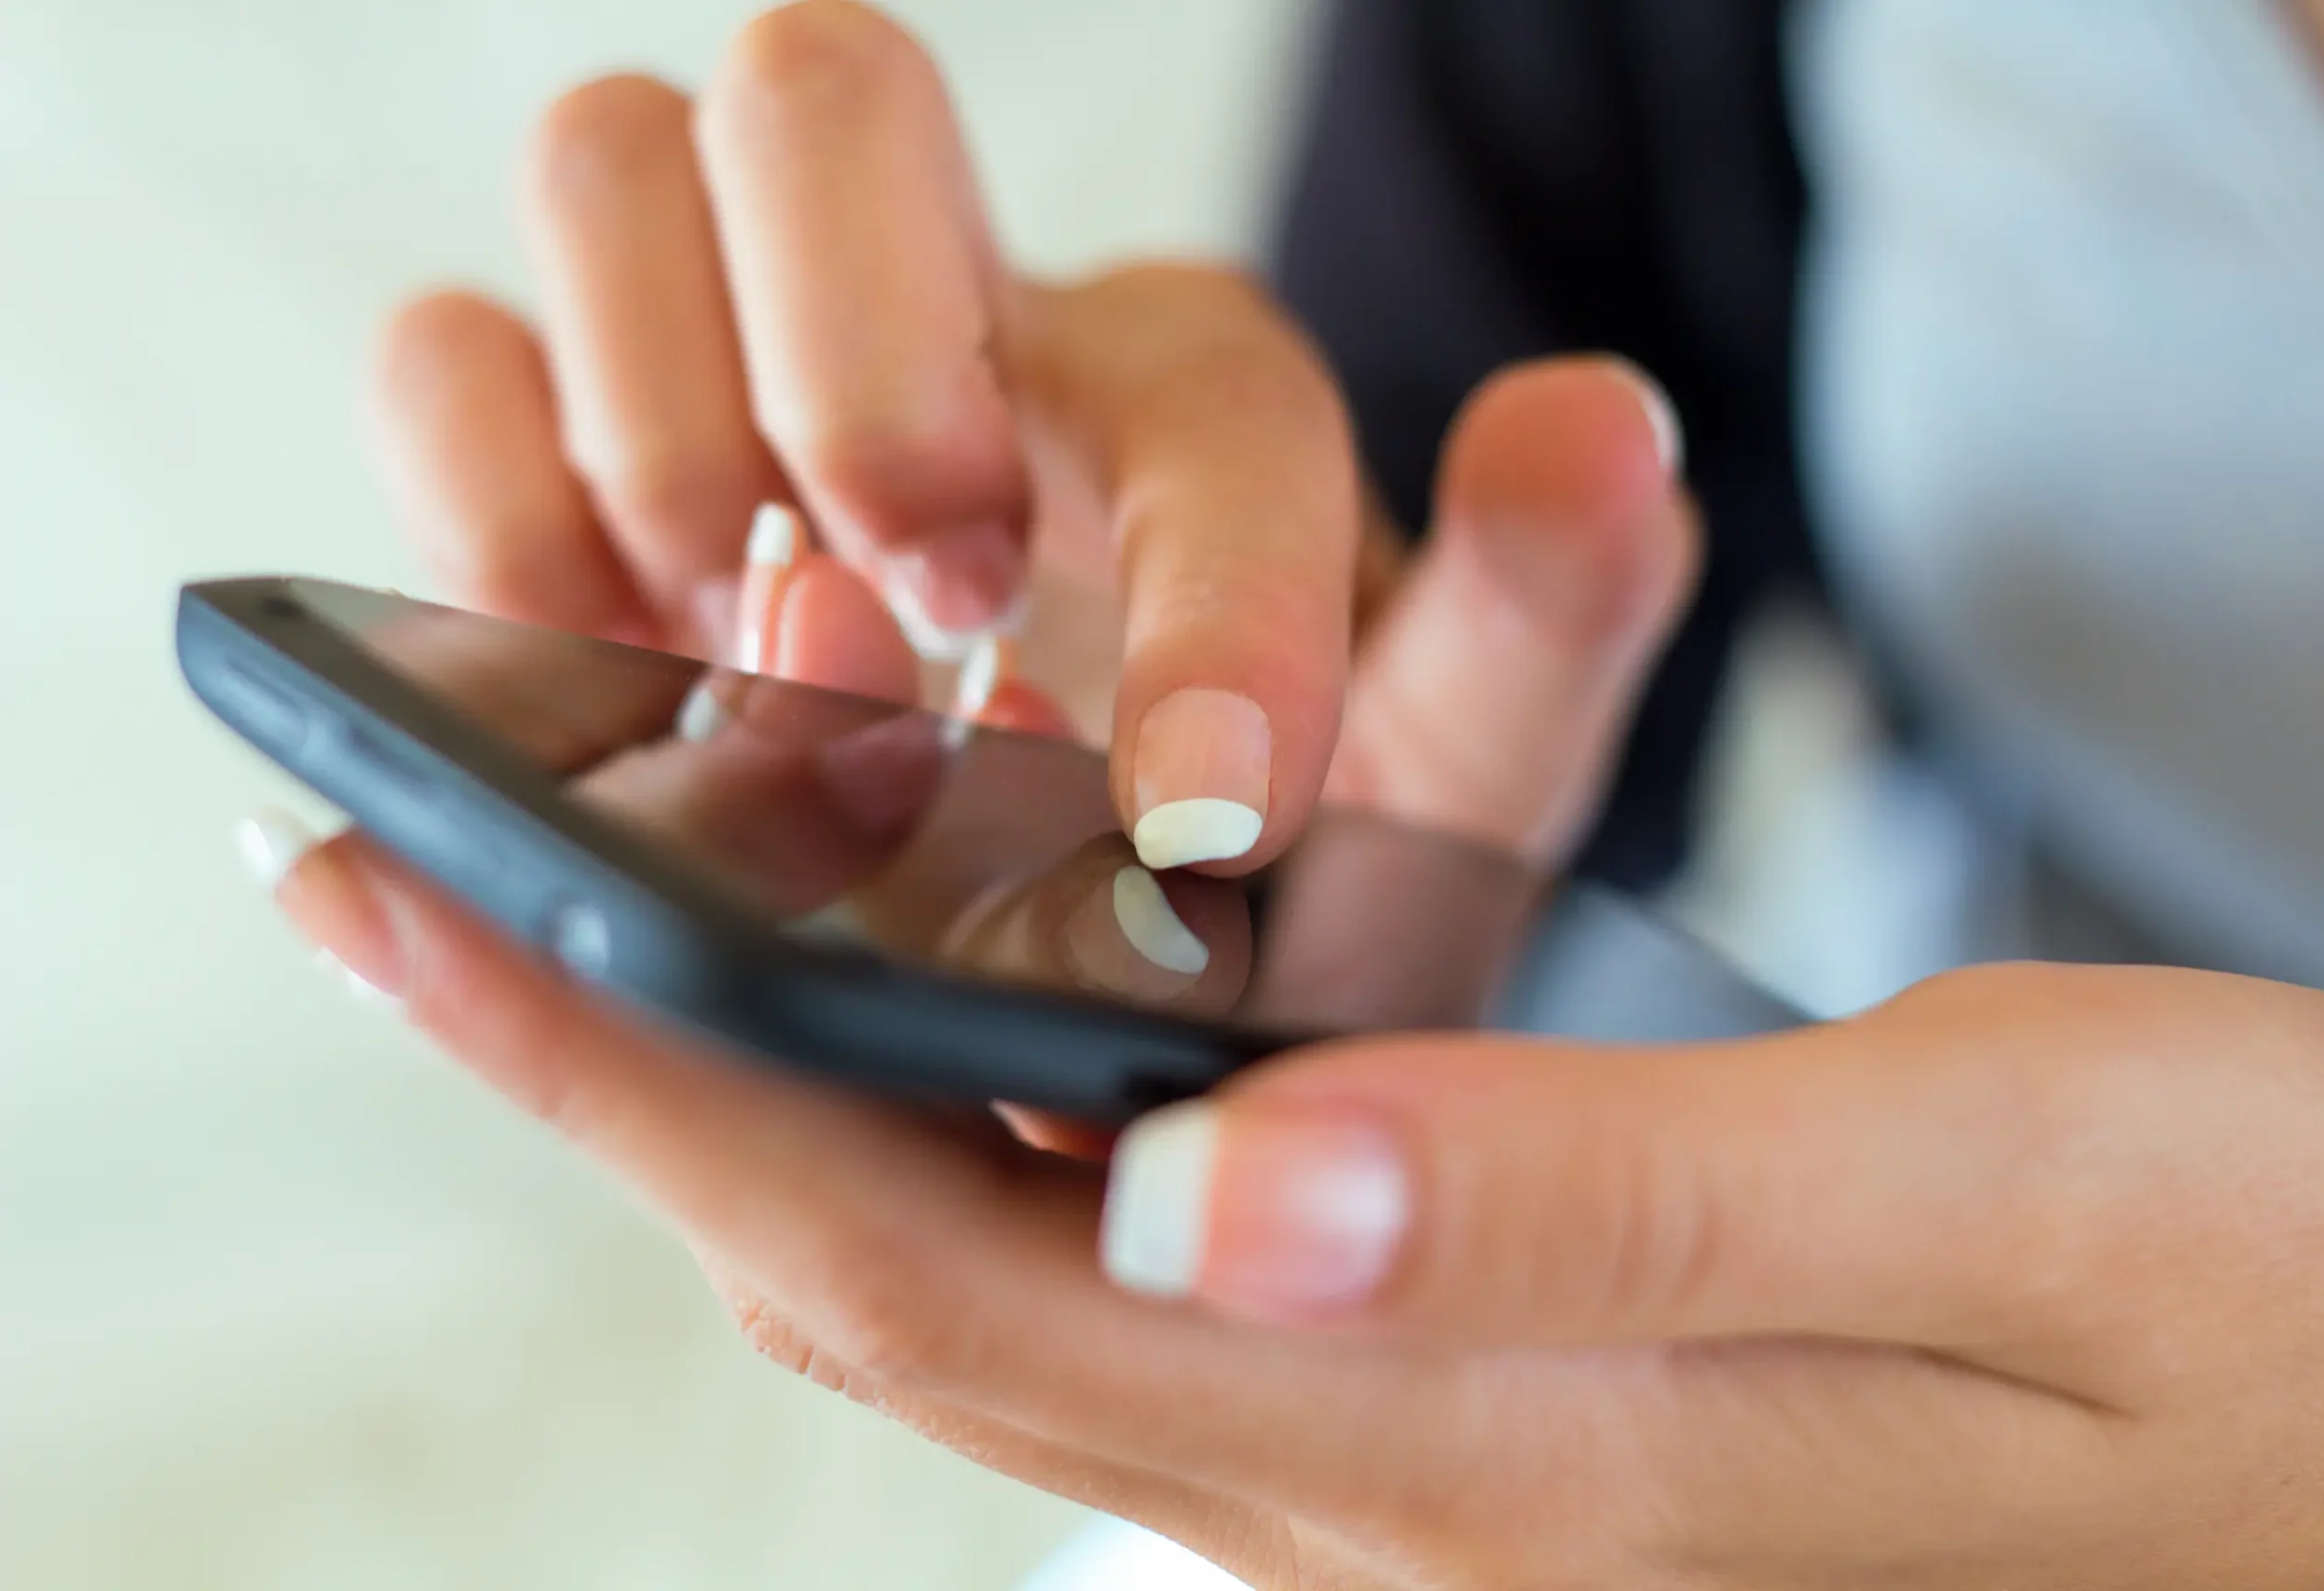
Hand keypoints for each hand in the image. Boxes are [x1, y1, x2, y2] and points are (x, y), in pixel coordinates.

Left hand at [255, 839, 2323, 1590]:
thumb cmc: (2272, 1294)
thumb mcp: (1979, 1199)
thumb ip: (1588, 1208)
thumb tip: (1218, 1172)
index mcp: (1471, 1448)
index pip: (928, 1260)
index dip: (630, 1082)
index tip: (406, 897)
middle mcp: (1392, 1485)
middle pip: (893, 1274)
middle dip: (612, 1077)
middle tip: (395, 872)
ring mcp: (1427, 1453)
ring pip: (988, 1266)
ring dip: (760, 1087)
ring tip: (579, 904)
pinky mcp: (1491, 1381)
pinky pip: (1133, 1249)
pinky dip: (966, 1105)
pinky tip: (921, 984)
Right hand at [368, 0, 1688, 877]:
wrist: (1082, 915)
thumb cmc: (1266, 850)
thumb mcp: (1434, 789)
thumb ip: (1532, 631)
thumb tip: (1600, 425)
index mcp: (1192, 405)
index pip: (1204, 394)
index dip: (1204, 600)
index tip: (1201, 823)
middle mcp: (959, 324)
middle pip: (825, 81)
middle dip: (850, 363)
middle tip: (914, 611)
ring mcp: (747, 361)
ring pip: (610, 156)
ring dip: (652, 423)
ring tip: (731, 644)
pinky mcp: (571, 443)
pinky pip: (444, 345)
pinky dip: (489, 493)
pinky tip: (610, 654)